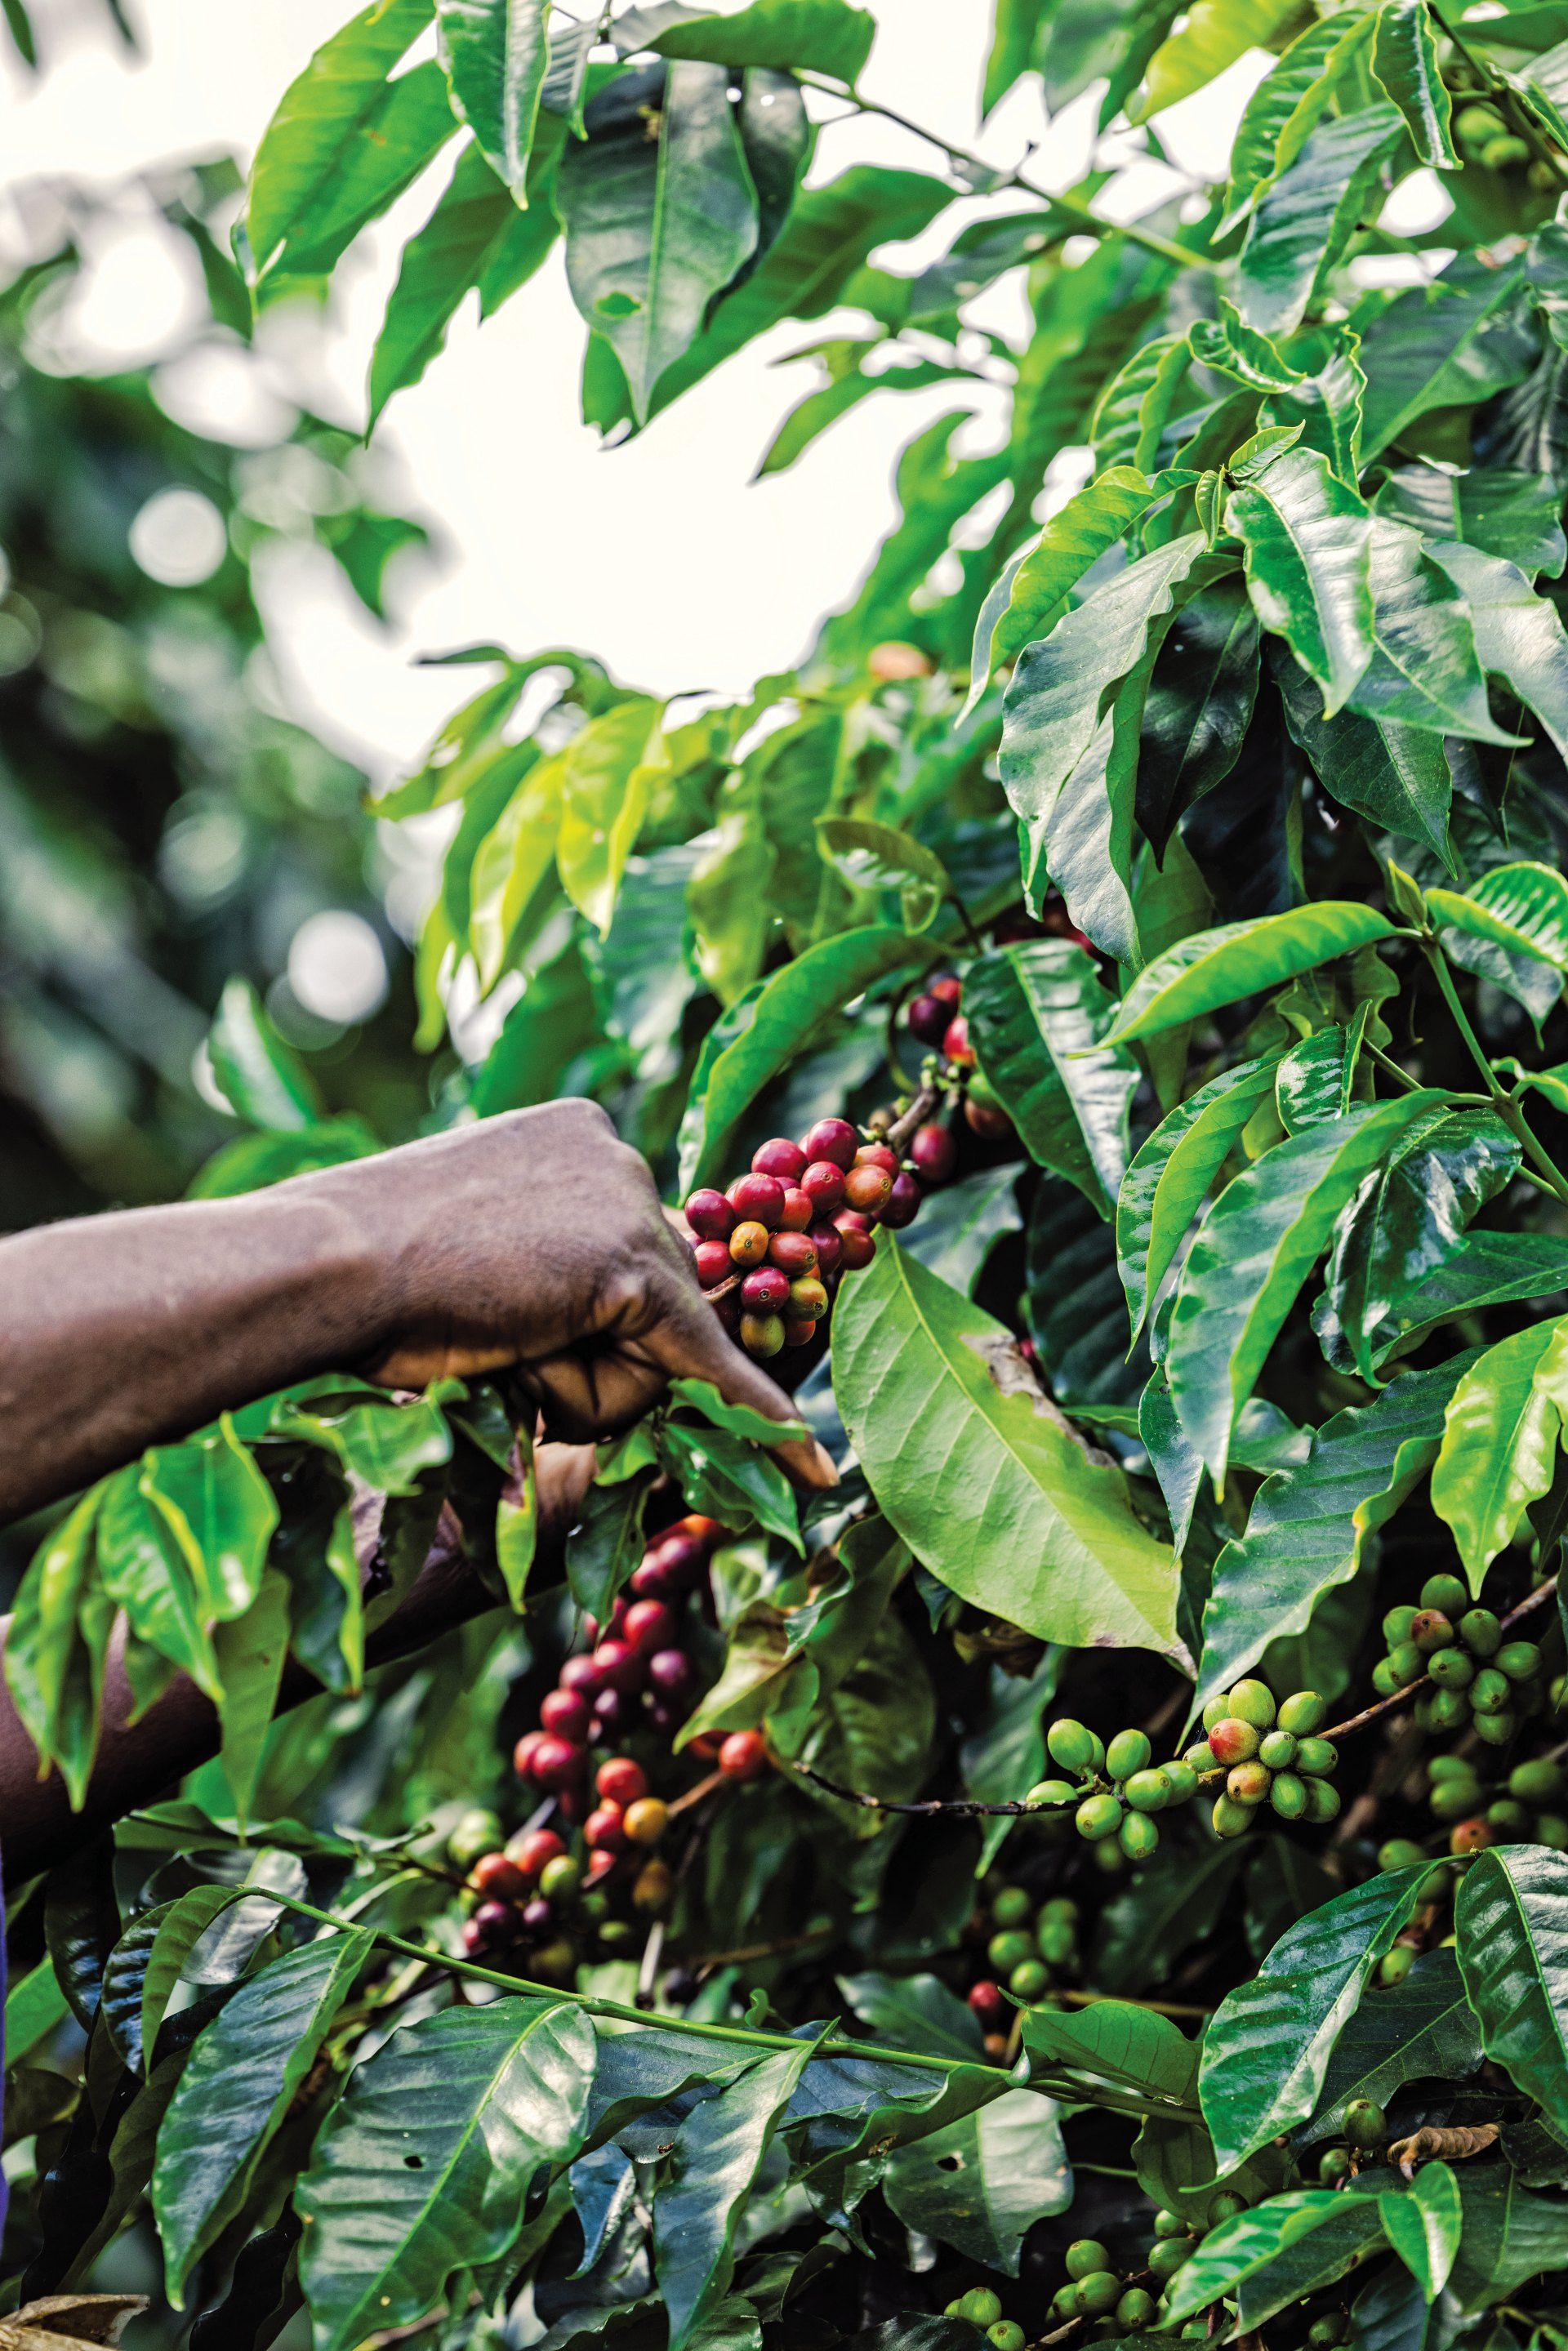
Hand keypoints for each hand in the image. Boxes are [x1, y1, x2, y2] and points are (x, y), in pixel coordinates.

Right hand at [325, 1100, 836, 1488]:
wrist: (328, 1264)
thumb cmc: (363, 1270)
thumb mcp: (470, 1247)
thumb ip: (544, 1269)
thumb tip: (581, 1325)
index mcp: (577, 1135)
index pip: (635, 1249)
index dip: (598, 1315)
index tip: (556, 1323)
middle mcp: (620, 1152)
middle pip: (661, 1297)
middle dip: (593, 1356)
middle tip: (490, 1338)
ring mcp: (633, 1204)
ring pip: (663, 1343)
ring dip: (584, 1381)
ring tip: (493, 1346)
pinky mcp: (634, 1269)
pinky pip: (712, 1361)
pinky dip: (759, 1417)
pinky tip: (810, 1465)